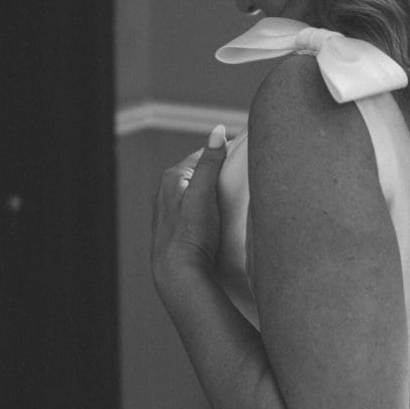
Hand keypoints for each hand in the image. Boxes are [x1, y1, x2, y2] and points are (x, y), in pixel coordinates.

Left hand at [152, 126, 227, 299]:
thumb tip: (218, 131)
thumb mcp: (203, 193)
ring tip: (233, 202)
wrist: (180, 277)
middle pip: (200, 175)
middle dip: (219, 175)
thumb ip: (210, 162)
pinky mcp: (177, 231)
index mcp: (171, 178)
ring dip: (214, 195)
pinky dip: (209, 211)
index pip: (203, 155)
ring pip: (198, 194)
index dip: (224, 156)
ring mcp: (170, 213)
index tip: (244, 159)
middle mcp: (165, 193)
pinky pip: (196, 212)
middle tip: (242, 181)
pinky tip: (219, 221)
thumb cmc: (191, 236)